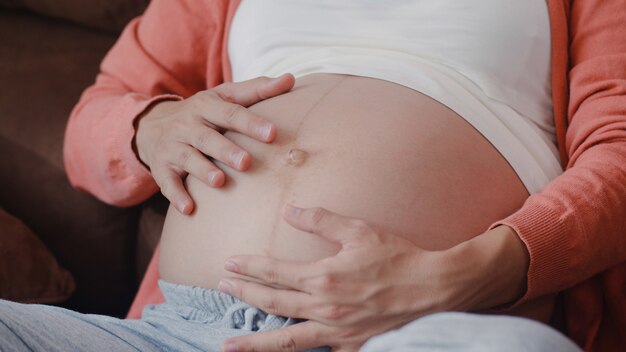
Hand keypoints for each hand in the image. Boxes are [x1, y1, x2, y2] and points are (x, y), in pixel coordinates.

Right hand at [134, 74, 294, 213]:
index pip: (231, 113)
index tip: (272, 133)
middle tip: (246, 162)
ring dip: (202, 170)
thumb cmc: (203, 112)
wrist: (152, 124)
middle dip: (226, 150)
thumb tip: (291, 79)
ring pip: (187, 158)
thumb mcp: (225, 96)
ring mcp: (172, 146)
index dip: (251, 123)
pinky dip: (176, 196)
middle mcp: (187, 125)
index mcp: (206, 106)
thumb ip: (257, 90)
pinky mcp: (161, 167)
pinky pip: (167, 182)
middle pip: (208, 137)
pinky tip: (189, 209)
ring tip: (219, 181)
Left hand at [217, 205, 456, 351]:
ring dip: (254, 341)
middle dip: (244, 294)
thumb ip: (320, 221)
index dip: (249, 267)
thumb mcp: (358, 230)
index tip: (229, 264)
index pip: (275, 272)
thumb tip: (289, 212)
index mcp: (323, 278)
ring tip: (228, 344)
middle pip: (272, 302)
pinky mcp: (350, 346)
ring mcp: (336, 332)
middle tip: (221, 287)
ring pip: (285, 340)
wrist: (432, 289)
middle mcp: (324, 308)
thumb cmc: (397, 257)